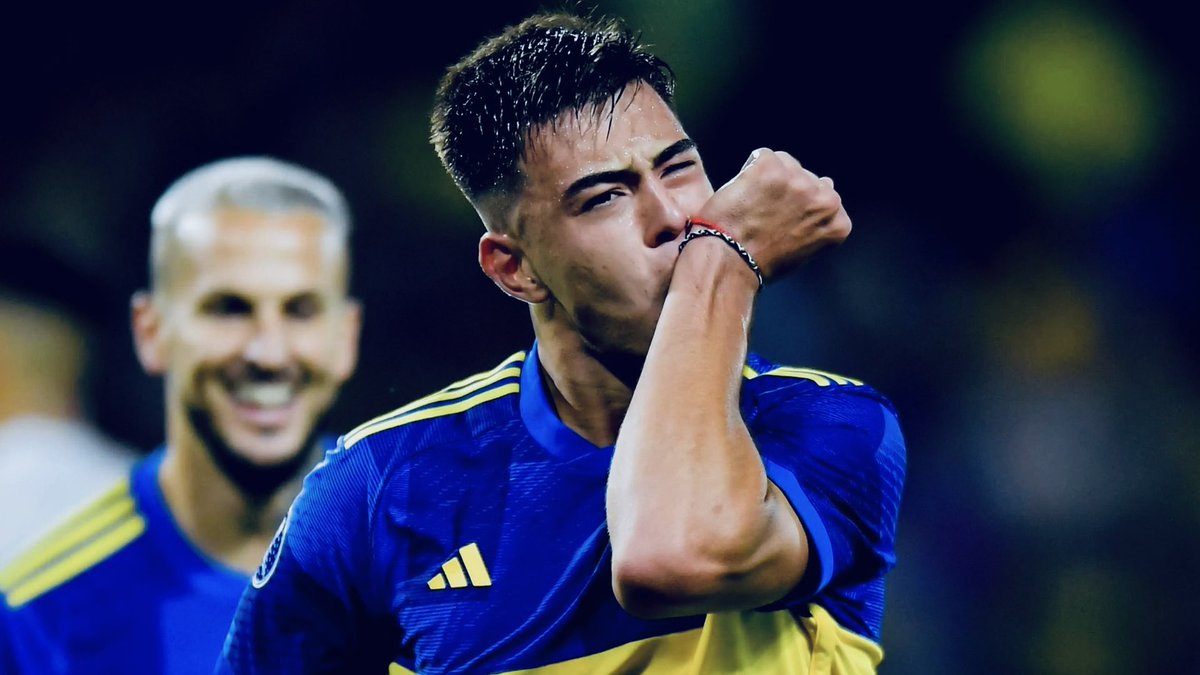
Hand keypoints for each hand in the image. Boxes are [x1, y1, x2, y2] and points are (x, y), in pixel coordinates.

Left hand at [694, 148, 850, 280]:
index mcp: (838, 222)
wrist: (730, 262)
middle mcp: (825, 199)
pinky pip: (762, 156)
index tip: (781, 221)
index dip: (796, 206)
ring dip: (768, 178)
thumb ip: (817, 218)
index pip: (824, 196)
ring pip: (785, 163)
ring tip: (752, 207)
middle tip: (763, 215)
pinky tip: (743, 194)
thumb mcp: (803, 247)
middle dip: (786, 190)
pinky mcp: (772, 167)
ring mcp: (800, 181)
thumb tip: (827, 182)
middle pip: (806, 178)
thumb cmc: (760, 262)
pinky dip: (749, 170)